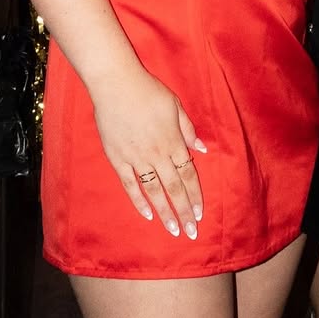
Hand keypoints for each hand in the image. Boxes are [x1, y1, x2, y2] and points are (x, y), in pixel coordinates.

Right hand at [93, 66, 207, 238]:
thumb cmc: (149, 91)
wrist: (116, 85)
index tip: (200, 213)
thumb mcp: (176, 106)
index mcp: (173, 142)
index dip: (195, 195)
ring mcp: (136, 158)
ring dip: (165, 212)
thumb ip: (188, 130)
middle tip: (191, 232)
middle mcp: (157, 154)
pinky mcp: (118, 159)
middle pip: (174, 188)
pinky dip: (139, 201)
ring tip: (173, 229)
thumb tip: (202, 150)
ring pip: (154, 191)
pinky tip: (147, 215)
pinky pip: (130, 185)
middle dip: (184, 212)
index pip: (188, 175)